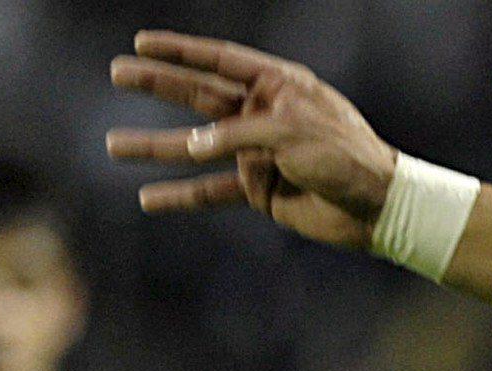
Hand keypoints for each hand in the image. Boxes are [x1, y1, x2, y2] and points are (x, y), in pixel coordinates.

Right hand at [108, 31, 398, 250]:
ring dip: (154, 146)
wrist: (378, 208)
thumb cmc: (344, 157)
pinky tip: (149, 199)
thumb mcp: (290, 133)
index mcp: (278, 86)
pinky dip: (182, 196)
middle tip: (116, 73)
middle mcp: (263, 114)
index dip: (180, 51)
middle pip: (199, 95)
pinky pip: (211, 191)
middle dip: (157, 84)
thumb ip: (237, 134)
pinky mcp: (259, 189)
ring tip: (113, 145)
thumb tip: (191, 146)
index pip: (220, 61)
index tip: (141, 42)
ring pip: (195, 148)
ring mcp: (258, 153)